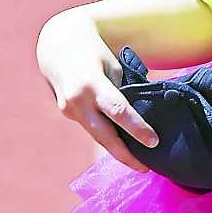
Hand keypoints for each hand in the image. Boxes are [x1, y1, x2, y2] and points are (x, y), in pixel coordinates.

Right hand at [36, 9, 158, 171]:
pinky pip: (90, 128)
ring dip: (116, 149)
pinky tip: (121, 145)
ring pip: (97, 135)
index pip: (118, 111)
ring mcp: (68, 109)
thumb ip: (123, 91)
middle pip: (104, 136)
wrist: (57, 43)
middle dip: (125, 155)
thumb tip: (140, 116)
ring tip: (137, 161)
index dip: (137, 129)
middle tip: (145, 169)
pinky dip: (106, 136)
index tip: (154, 142)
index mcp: (92, 83)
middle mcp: (77, 100)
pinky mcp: (66, 113)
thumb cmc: (93, 51)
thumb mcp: (113, 66)